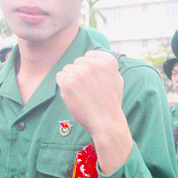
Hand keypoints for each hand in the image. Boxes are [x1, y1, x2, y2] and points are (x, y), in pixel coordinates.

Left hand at [56, 50, 132, 173]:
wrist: (106, 121)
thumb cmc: (111, 102)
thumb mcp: (117, 79)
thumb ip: (106, 66)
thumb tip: (93, 58)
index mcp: (107, 60)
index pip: (89, 56)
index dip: (90, 69)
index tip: (96, 81)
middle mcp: (93, 63)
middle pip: (77, 62)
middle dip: (81, 74)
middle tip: (89, 90)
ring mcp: (80, 72)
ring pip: (68, 69)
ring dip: (72, 80)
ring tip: (83, 94)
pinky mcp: (68, 82)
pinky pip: (59, 76)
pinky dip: (64, 85)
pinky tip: (74, 95)